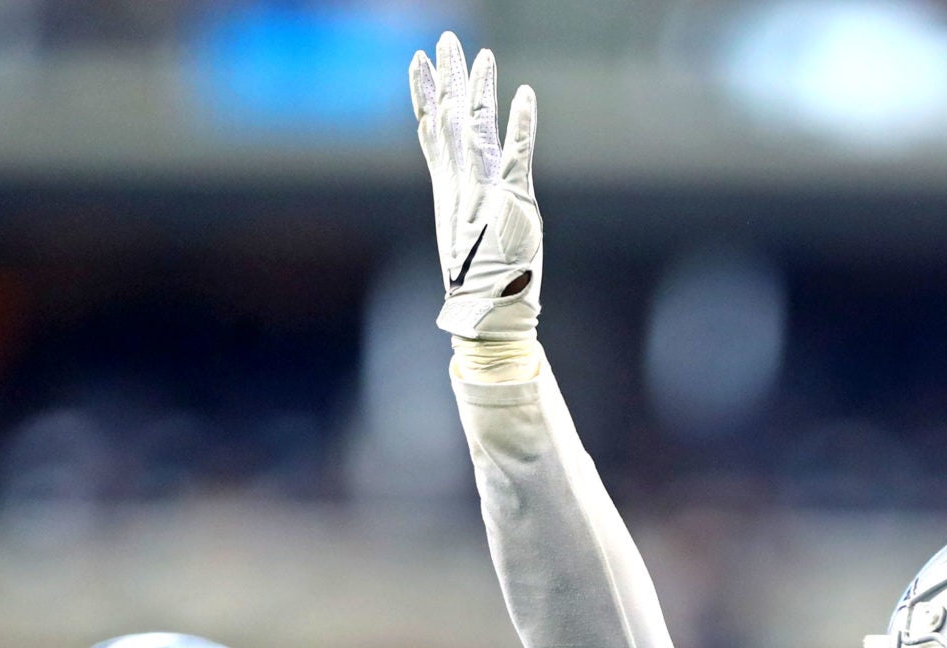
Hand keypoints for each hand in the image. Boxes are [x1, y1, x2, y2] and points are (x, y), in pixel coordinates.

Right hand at [409, 31, 541, 341]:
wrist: (488, 309)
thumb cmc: (483, 279)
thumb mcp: (468, 233)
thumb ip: (466, 203)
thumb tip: (465, 187)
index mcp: (448, 188)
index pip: (433, 130)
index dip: (426, 94)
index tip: (420, 62)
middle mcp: (461, 183)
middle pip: (451, 118)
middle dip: (449, 77)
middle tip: (446, 40)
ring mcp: (484, 188)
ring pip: (477, 127)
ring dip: (480, 90)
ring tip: (480, 55)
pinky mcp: (512, 198)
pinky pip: (516, 151)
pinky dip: (521, 123)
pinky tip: (525, 95)